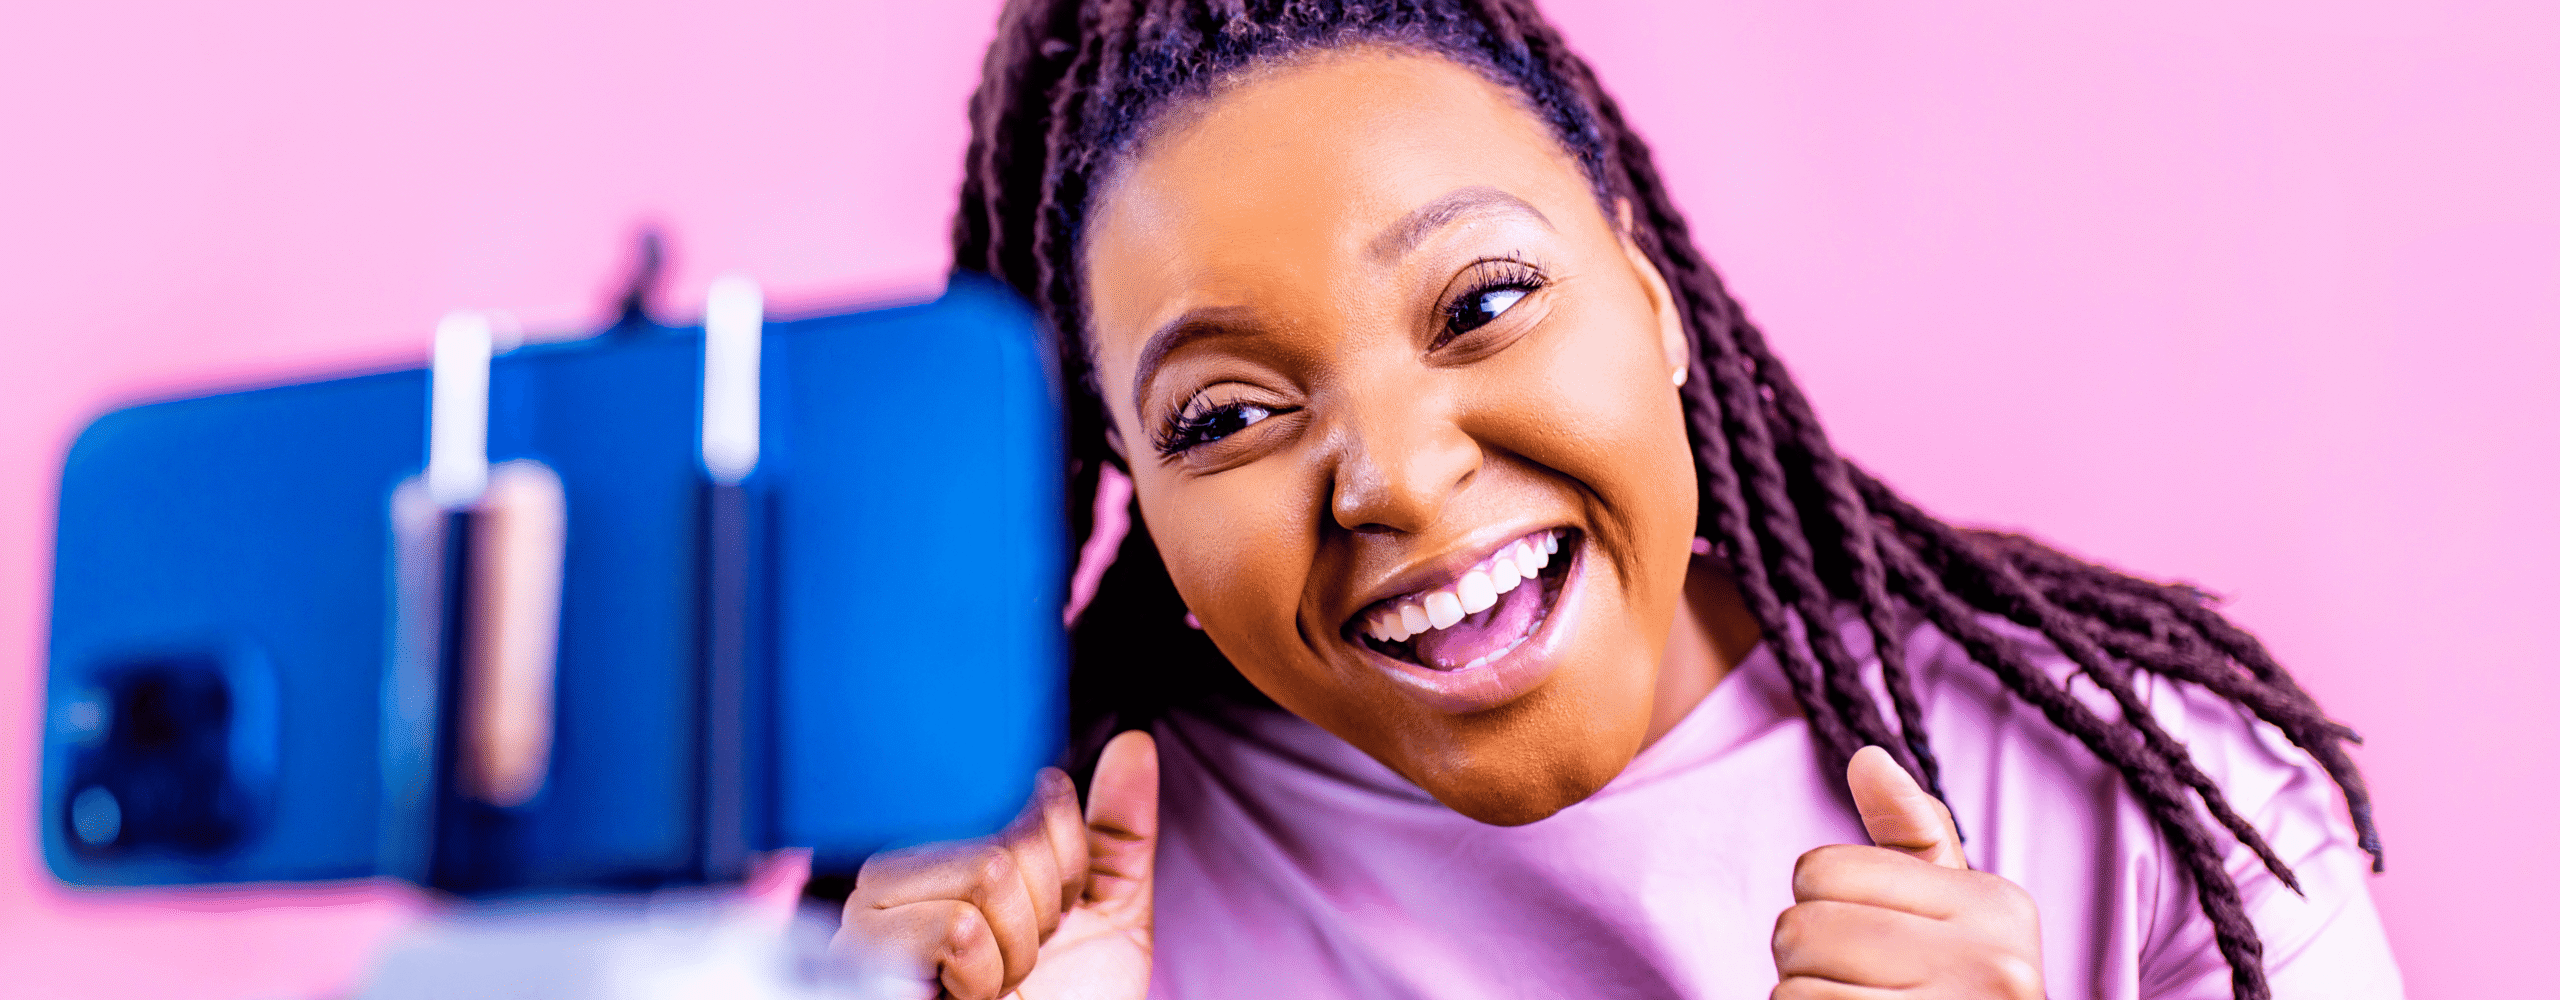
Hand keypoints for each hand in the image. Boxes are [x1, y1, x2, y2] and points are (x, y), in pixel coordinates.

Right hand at [836, 730, 1158, 999]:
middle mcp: (907, 862)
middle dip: (1044, 910)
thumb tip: (1134, 744)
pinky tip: (967, 997)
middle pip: (1009, 828)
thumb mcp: (1109, 915)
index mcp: (960, 839)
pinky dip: (987, 976)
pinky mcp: (864, 958)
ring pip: (985, 869)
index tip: (1053, 914)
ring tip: (996, 978)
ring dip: (1017, 946)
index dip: (1070, 864)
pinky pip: (958, 926)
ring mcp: (876, 910)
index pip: (1037, 791)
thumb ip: (1120, 832)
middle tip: (1024, 955)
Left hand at [1772, 746, 2043, 998]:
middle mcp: (1994, 964)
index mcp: (1996, 906)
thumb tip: (1865, 756)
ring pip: (1792, 991)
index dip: (1822, 907)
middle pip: (1798, 928)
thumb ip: (1913, 839)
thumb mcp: (1957, 917)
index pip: (1818, 870)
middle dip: (1807, 962)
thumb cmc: (1961, 994)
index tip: (1875, 943)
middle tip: (1859, 987)